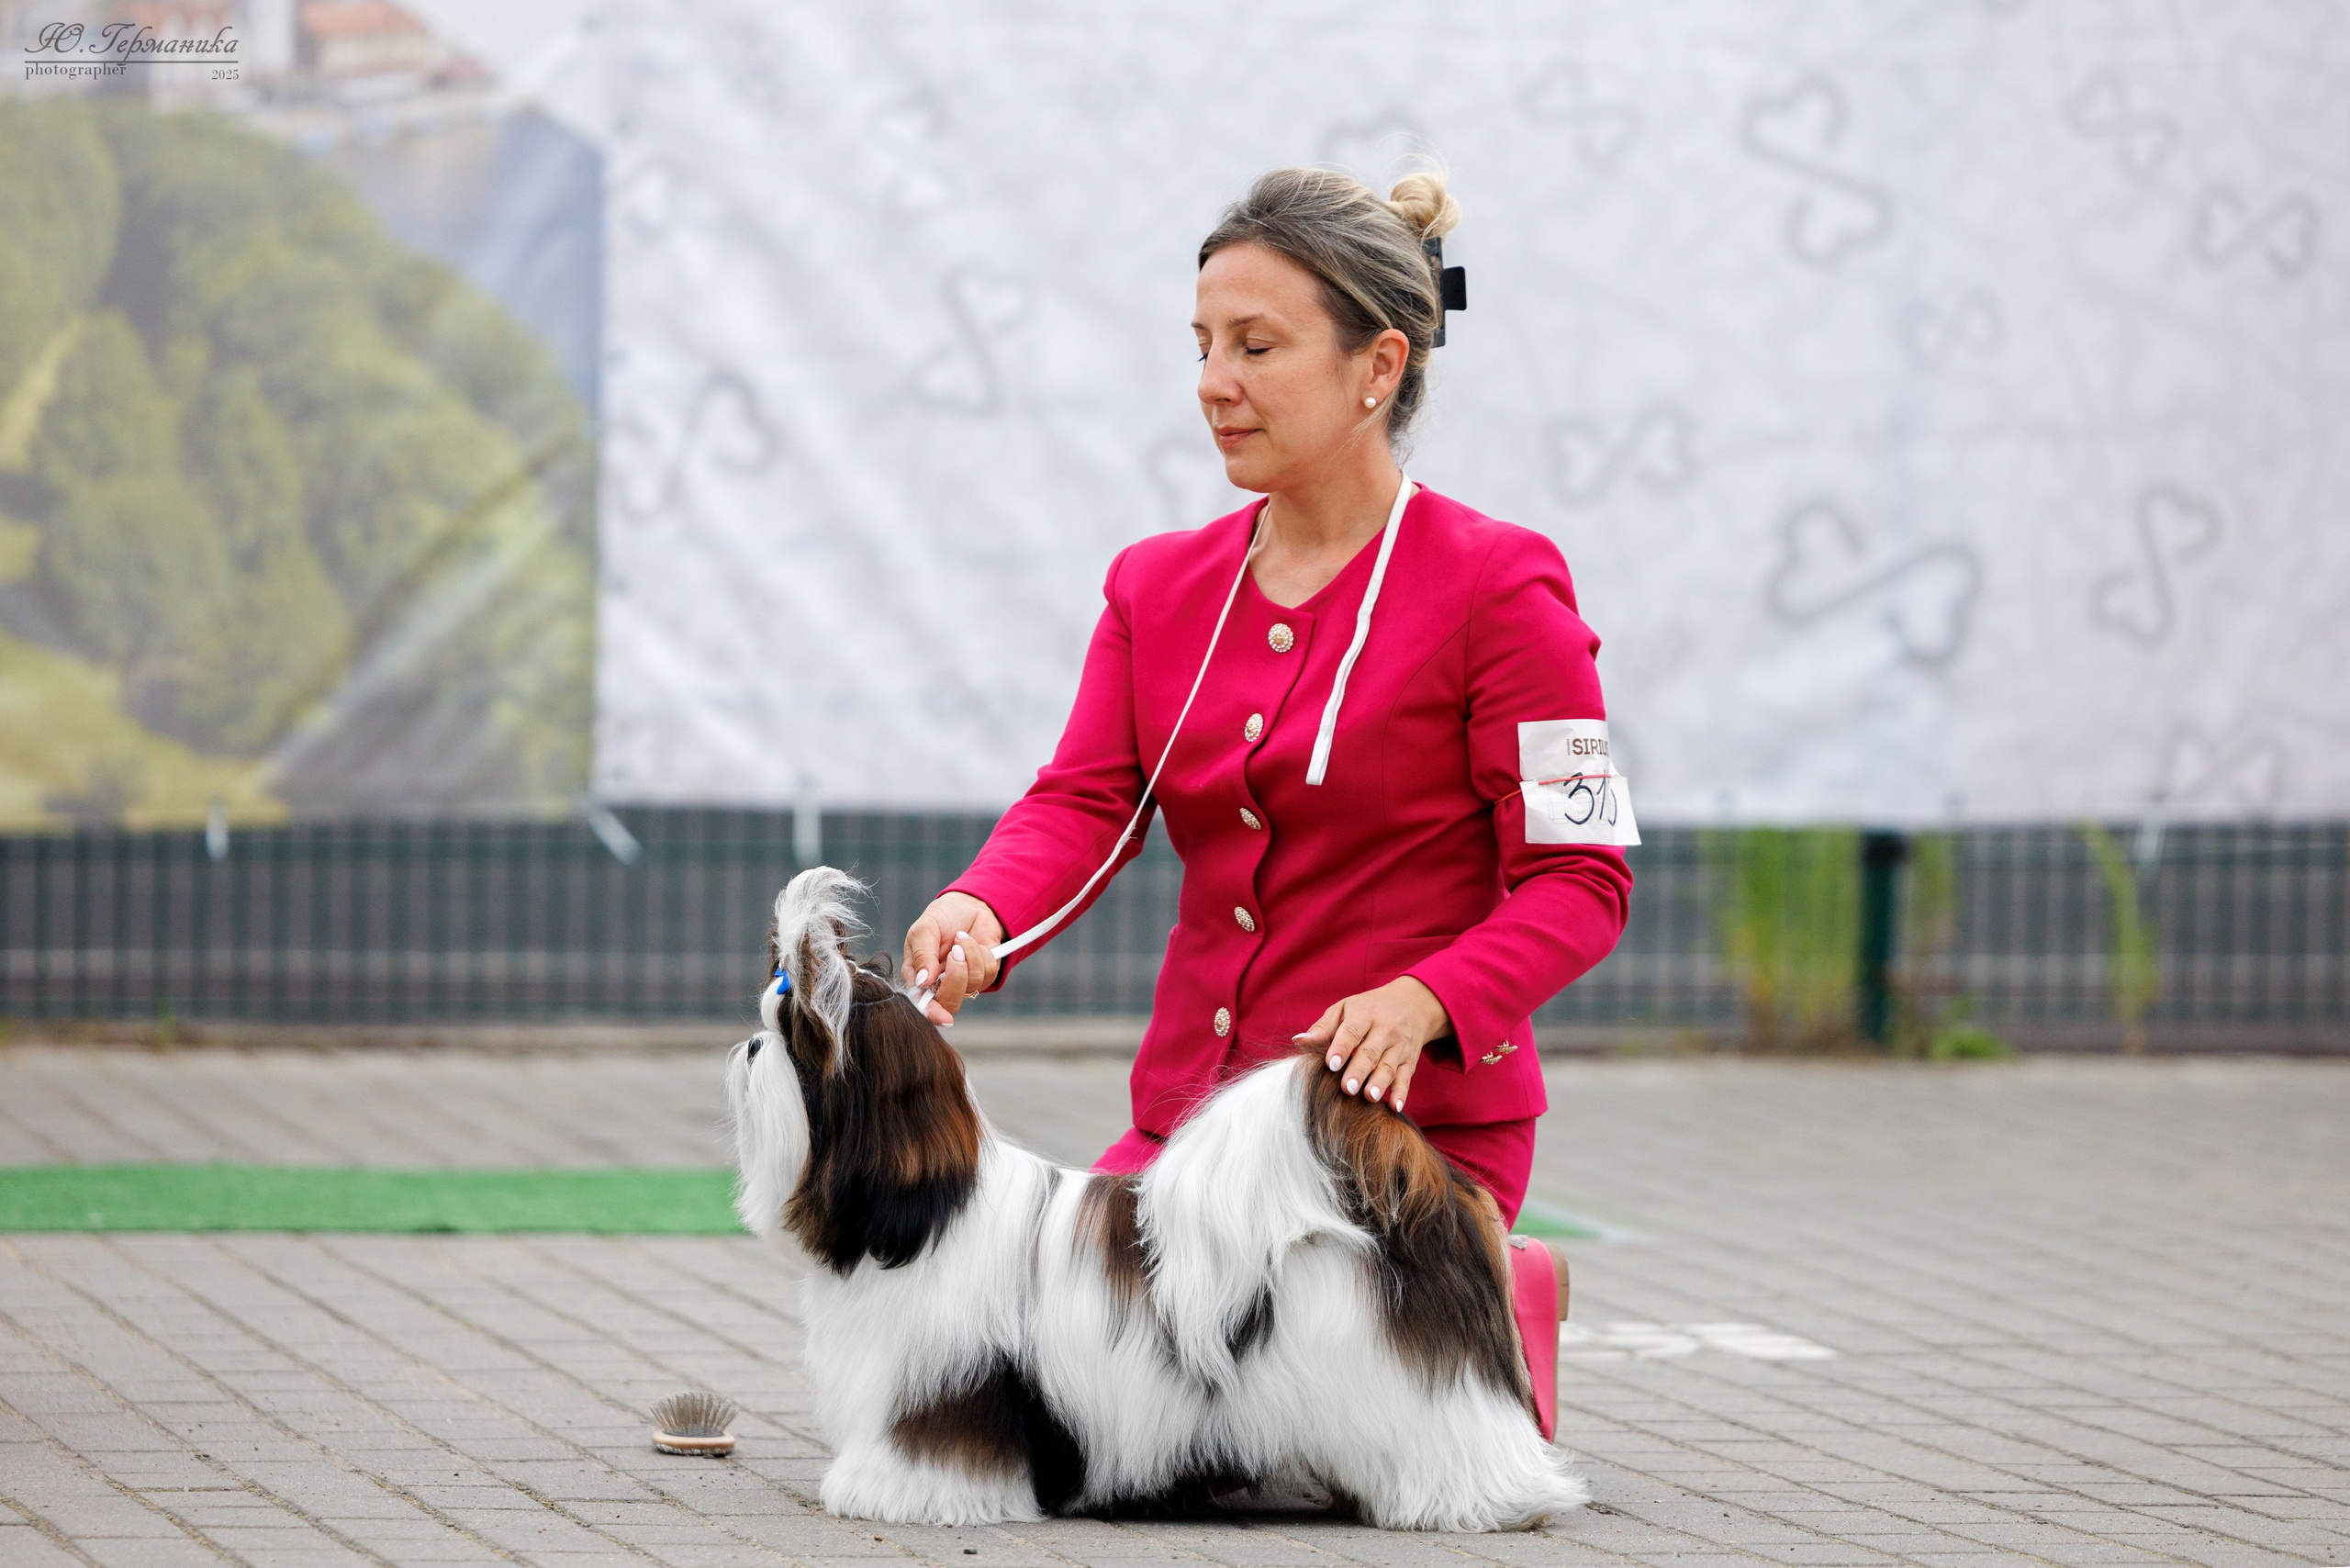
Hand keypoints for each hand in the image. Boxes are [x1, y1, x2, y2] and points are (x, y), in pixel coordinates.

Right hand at [900, 893, 1003, 1027]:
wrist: (968, 904)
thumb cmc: (941, 917)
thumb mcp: (924, 930)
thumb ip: (921, 955)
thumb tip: (922, 982)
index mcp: (919, 978)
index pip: (924, 1005)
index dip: (933, 1014)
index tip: (943, 1017)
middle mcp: (940, 984)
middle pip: (951, 1002)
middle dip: (957, 978)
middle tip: (955, 951)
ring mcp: (964, 980)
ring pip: (973, 984)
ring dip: (969, 955)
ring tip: (961, 938)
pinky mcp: (985, 973)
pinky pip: (989, 972)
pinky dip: (982, 952)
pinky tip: (972, 941)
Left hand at [1292, 977, 1452, 1115]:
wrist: (1413, 1003)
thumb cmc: (1370, 1008)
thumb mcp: (1346, 1007)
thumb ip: (1323, 1026)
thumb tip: (1298, 1041)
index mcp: (1365, 1014)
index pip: (1352, 1031)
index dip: (1342, 1047)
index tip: (1331, 1064)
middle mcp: (1385, 1030)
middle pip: (1371, 1052)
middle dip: (1359, 1071)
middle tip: (1347, 1088)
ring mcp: (1399, 1046)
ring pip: (1389, 1066)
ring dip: (1380, 1083)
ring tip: (1369, 1096)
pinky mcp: (1409, 1061)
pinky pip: (1406, 1078)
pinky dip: (1401, 1093)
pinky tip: (1394, 1107)